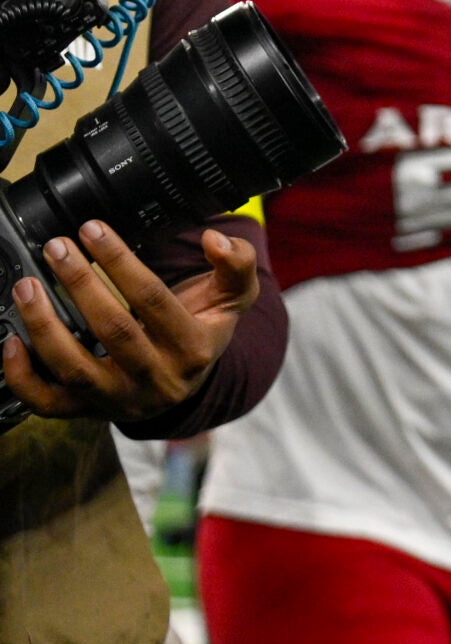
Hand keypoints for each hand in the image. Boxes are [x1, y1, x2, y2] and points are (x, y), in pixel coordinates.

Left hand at [3, 222, 258, 420]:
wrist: (186, 383)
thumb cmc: (202, 331)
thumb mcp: (233, 298)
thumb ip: (236, 265)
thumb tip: (214, 241)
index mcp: (193, 348)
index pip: (152, 300)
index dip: (119, 262)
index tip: (93, 231)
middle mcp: (157, 379)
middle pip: (113, 331)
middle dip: (79, 283)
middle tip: (57, 248)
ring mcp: (119, 399)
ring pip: (74, 369)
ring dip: (44, 326)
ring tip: (28, 287)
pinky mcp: (89, 412)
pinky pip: (48, 404)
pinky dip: (23, 377)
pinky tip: (13, 342)